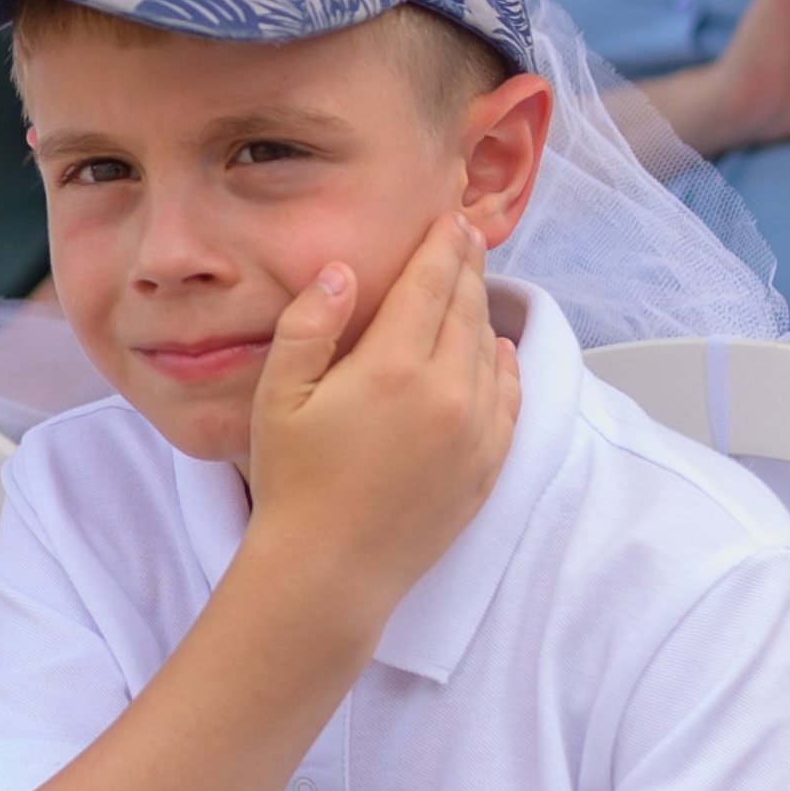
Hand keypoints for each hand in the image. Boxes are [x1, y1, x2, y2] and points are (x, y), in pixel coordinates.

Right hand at [243, 214, 519, 636]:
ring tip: (473, 286)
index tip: (451, 219)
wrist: (330, 571)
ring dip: (483, 312)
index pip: (432, 283)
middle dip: (467, 267)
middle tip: (468, 236)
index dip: (443, 245)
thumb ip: (311, 324)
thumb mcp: (279, 395)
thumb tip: (344, 270)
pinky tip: (499, 351)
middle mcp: (447, 392)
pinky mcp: (488, 466)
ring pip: (491, 350)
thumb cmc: (293, 483)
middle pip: (467, 308)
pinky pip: (510, 399)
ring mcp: (475, 432)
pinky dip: (507, 365)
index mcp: (394, 366)